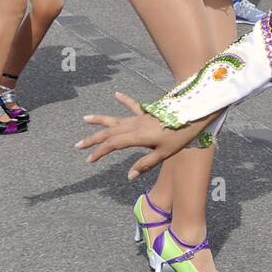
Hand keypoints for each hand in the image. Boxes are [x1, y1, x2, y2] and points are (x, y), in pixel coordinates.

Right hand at [78, 93, 205, 180]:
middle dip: (92, 139)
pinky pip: (133, 106)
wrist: (193, 115)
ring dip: (100, 120)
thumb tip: (129, 176)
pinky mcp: (148, 112)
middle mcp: (135, 125)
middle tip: (78, 145)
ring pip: (116, 118)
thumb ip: (145, 164)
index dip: (99, 152)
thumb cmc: (180, 136)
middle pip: (109, 132)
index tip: (89, 160)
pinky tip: (116, 95)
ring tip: (85, 118)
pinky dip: (124, 100)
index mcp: (137, 136)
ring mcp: (140, 117)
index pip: (112, 145)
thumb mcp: (164, 154)